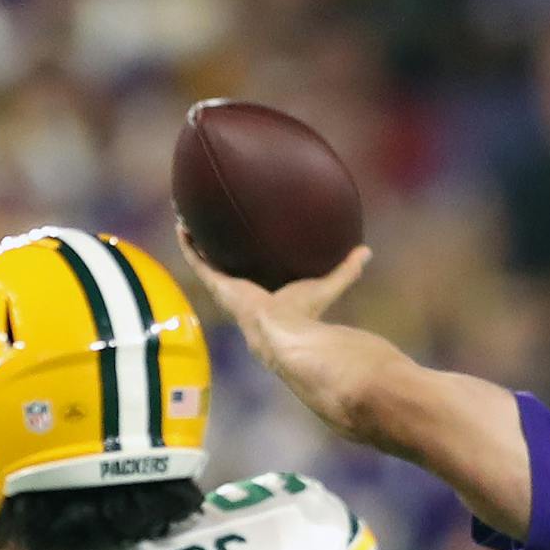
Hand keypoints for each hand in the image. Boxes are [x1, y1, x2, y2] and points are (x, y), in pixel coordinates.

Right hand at [175, 223, 371, 366]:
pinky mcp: (216, 285)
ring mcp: (225, 288)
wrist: (282, 332)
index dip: (246, 256)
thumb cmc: (305, 315)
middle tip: (210, 222)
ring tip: (188, 217)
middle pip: (223, 264)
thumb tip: (367, 250)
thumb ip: (346, 270)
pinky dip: (189, 244)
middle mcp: (240, 290)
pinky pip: (197, 261)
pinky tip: (183, 224)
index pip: (251, 272)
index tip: (242, 237)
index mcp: (262, 293)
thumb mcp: (326, 284)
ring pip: (204, 260)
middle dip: (215, 245)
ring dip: (196, 240)